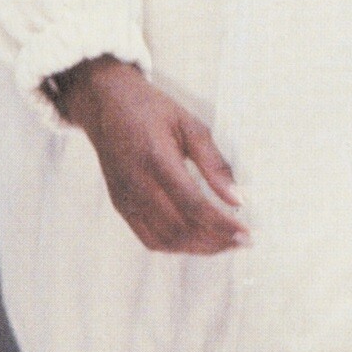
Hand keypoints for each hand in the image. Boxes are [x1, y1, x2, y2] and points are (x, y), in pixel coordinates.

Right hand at [53, 57, 247, 255]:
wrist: (105, 103)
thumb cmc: (149, 109)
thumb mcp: (189, 124)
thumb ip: (214, 162)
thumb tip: (237, 198)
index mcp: (156, 158)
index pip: (193, 205)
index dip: (221, 225)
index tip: (245, 234)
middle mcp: (137, 183)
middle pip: (180, 229)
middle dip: (216, 241)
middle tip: (241, 241)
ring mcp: (125, 197)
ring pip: (166, 240)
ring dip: (198, 248)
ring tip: (223, 242)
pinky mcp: (120, 205)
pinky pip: (148, 238)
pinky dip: (176, 246)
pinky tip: (195, 239)